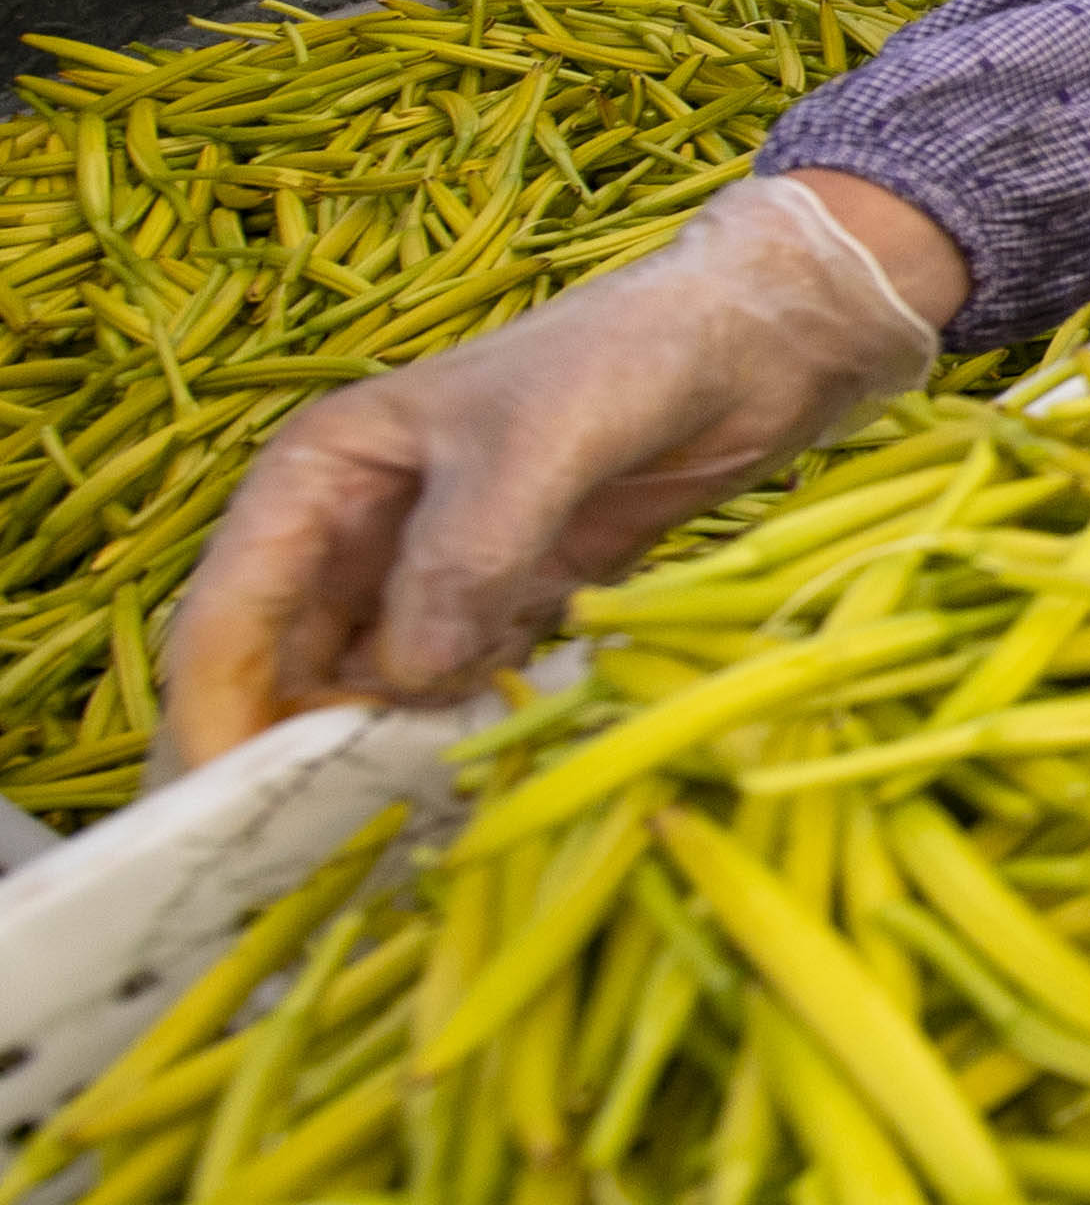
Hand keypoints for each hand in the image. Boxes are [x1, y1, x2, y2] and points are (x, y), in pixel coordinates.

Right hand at [160, 174, 959, 769]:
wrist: (761, 341)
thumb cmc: (636, 356)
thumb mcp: (540, 444)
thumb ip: (468, 554)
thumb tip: (401, 677)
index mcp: (319, 476)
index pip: (229, 619)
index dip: (215, 720)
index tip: (225, 818)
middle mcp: (353, 532)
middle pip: (281, 673)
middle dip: (281, 761)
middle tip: (293, 864)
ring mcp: (428, 573)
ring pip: (362, 693)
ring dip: (368, 760)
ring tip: (379, 840)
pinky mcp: (504, 601)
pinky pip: (448, 688)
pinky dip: (448, 734)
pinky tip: (465, 785)